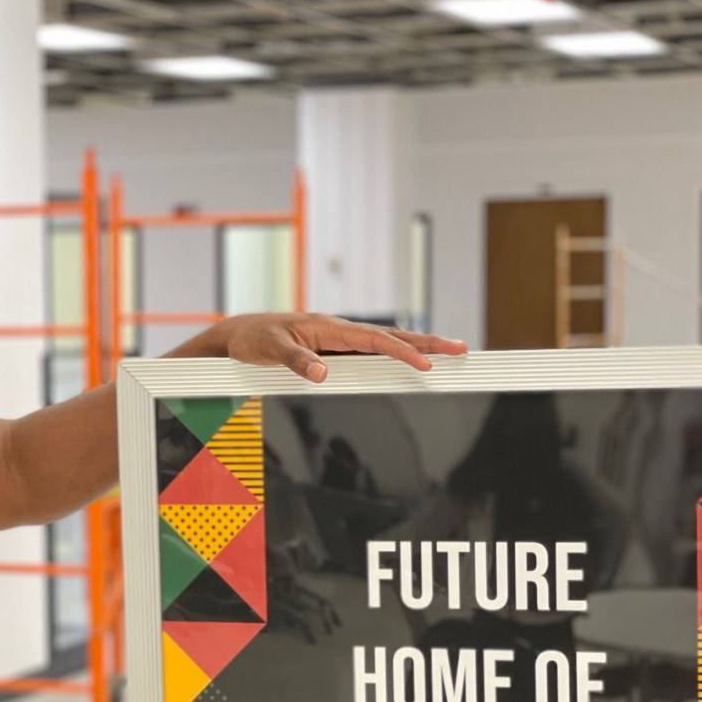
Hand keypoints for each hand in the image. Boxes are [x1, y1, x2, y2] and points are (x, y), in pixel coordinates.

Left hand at [173, 313, 467, 382]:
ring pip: (386, 342)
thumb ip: (296, 362)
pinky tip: (413, 360)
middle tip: (461, 349)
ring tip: (449, 352)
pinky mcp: (336, 349)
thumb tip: (323, 374)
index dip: (402, 352)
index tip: (427, 363)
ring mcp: (339, 340)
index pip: (374, 340)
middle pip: (391, 336)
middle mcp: (339, 330)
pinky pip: (373, 351)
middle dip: (427, 342)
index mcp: (328, 327)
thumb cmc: (253, 340)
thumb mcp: (270, 351)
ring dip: (418, 346)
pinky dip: (397, 353)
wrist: (240, 334)